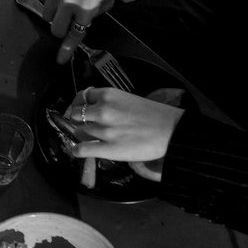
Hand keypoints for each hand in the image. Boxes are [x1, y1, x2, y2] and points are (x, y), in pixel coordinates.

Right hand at [42, 0, 131, 61]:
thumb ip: (95, 13)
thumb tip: (84, 19)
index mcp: (86, 8)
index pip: (74, 35)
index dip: (66, 50)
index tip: (60, 59)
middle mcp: (68, 1)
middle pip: (55, 29)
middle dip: (61, 28)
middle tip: (67, 21)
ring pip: (46, 14)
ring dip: (55, 13)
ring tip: (65, 0)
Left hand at [63, 87, 183, 163]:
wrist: (172, 131)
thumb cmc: (155, 116)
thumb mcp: (129, 99)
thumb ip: (111, 103)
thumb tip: (96, 110)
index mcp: (109, 95)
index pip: (82, 97)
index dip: (80, 104)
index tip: (81, 110)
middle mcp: (103, 110)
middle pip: (76, 115)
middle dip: (78, 120)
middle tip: (86, 125)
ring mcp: (104, 130)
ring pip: (78, 132)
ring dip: (82, 136)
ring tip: (89, 139)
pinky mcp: (107, 148)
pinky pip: (81, 149)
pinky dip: (77, 151)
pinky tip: (80, 152)